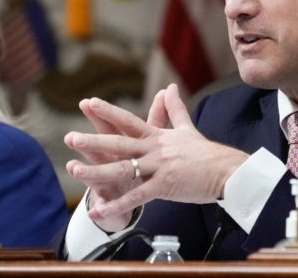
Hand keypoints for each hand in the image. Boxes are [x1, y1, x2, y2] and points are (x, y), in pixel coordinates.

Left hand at [64, 84, 248, 229]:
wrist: (227, 171)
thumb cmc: (207, 154)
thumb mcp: (187, 129)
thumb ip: (174, 109)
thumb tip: (170, 88)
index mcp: (157, 136)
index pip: (128, 120)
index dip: (108, 112)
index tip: (88, 102)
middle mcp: (154, 149)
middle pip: (119, 143)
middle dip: (94, 140)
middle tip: (70, 137)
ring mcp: (159, 167)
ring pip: (122, 168)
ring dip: (97, 171)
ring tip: (75, 170)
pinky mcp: (165, 186)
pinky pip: (137, 196)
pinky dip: (118, 204)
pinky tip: (100, 210)